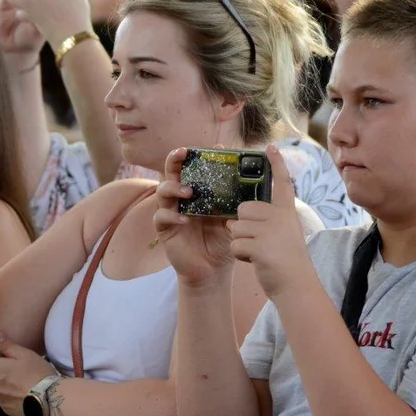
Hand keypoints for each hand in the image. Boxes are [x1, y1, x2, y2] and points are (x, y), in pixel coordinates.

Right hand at [154, 147, 236, 288]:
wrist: (214, 268)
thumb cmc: (223, 239)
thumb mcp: (232, 216)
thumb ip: (237, 199)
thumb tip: (253, 180)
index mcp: (199, 190)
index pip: (194, 165)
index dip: (199, 154)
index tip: (212, 147)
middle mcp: (182, 197)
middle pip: (172, 171)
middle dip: (175, 159)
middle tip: (184, 153)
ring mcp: (172, 211)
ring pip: (162, 191)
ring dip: (174, 187)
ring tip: (189, 191)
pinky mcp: (165, 228)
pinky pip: (161, 217)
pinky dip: (171, 215)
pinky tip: (184, 219)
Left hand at [229, 144, 315, 297]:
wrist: (296, 286)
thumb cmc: (287, 263)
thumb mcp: (284, 235)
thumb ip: (267, 222)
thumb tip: (235, 218)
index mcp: (286, 213)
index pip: (282, 183)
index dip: (276, 164)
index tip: (270, 146)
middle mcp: (279, 217)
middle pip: (242, 210)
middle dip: (242, 227)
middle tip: (258, 242)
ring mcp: (269, 230)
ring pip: (235, 228)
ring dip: (241, 243)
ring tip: (259, 253)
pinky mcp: (260, 244)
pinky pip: (235, 244)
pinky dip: (240, 256)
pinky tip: (256, 261)